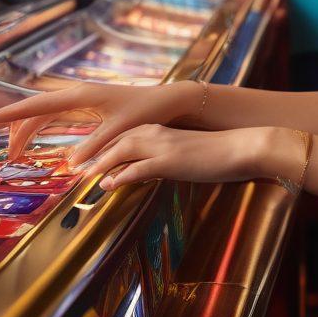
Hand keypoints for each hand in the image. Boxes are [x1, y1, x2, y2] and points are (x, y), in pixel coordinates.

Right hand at [0, 81, 198, 162]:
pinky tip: (34, 139)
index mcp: (82, 96)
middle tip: (7, 155)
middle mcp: (77, 94)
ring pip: (44, 113)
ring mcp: (81, 99)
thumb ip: (96, 147)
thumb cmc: (146, 112)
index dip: (13, 113)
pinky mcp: (87, 106)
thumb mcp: (121, 131)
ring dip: (28, 130)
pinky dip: (42, 127)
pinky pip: (56, 115)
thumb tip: (71, 165)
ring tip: (16, 153)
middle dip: (17, 129)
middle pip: (36, 110)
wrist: (166, 101)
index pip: (39, 105)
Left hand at [85, 124, 282, 189]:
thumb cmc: (217, 153)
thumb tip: (151, 171)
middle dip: (96, 154)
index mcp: (161, 130)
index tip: (89, 159)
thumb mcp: (186, 154)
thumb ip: (165, 160)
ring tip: (85, 178)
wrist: (240, 147)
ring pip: (122, 150)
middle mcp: (157, 133)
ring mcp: (163, 146)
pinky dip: (120, 176)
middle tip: (76, 169)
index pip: (125, 135)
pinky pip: (138, 168)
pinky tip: (108, 186)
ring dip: (101, 164)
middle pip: (117, 140)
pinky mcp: (169, 161)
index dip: (105, 147)